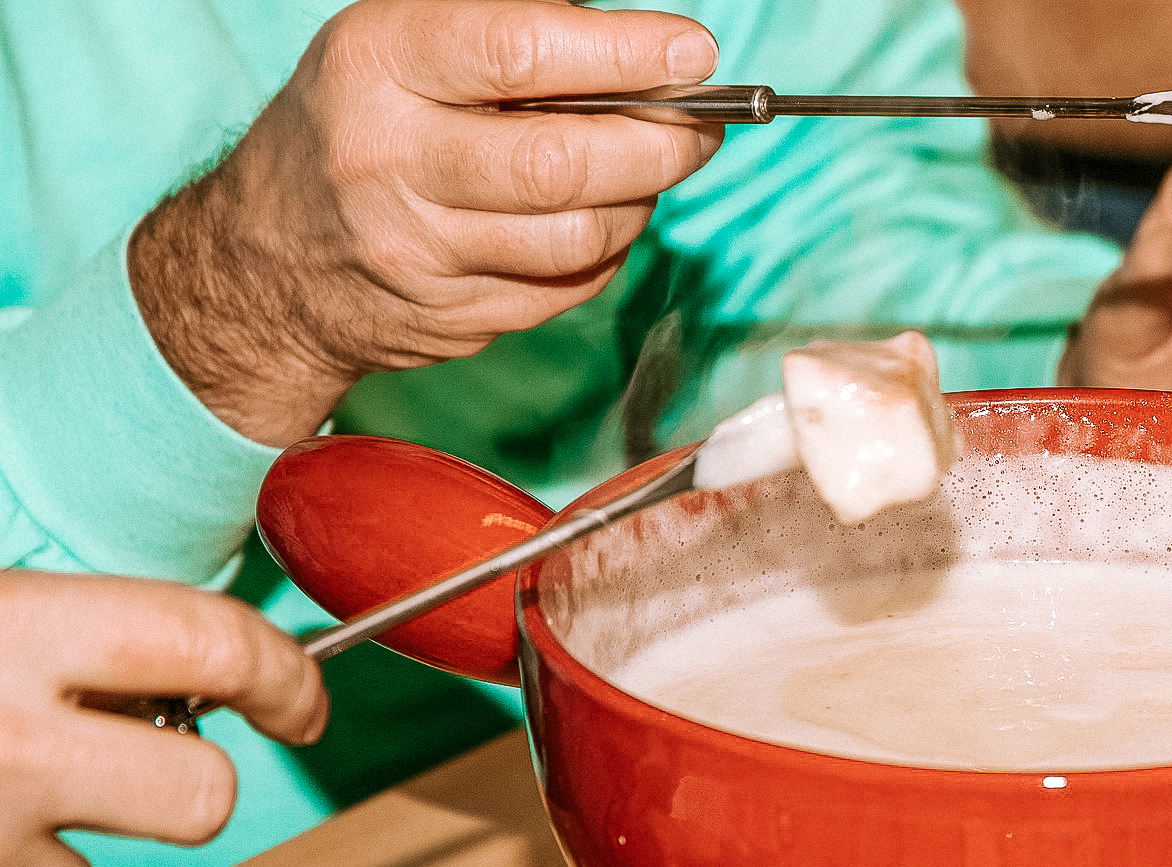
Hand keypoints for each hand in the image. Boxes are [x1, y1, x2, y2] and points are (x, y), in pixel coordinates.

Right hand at [0, 572, 327, 866]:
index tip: (301, 701)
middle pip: (201, 794)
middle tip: (157, 758)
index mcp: (23, 625)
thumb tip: (198, 668)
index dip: (283, 678)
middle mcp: (10, 732)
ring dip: (81, 849)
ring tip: (18, 798)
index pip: (213, 646)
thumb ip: (79, 630)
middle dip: (193, 783)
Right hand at [129, 0, 724, 446]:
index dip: (623, 54)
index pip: (519, 51)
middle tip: (699, 126)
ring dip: (639, 204)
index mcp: (378, 63)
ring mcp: (421, 253)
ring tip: (646, 170)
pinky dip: (605, 253)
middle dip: (658, 145)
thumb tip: (646, 54)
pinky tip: (596, 219)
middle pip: (563, 165)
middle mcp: (390, 160)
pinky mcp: (453, 319)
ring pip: (579, 238)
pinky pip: (568, 288)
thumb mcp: (400, 45)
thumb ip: (511, 36)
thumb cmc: (358, 124)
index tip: (692, 50)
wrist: (266, 262)